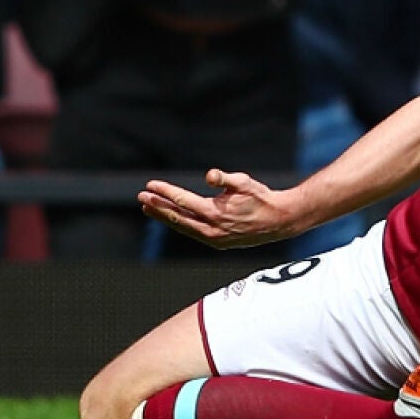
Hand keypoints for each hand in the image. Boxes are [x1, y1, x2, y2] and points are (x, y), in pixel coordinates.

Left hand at [138, 169, 300, 247]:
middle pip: (177, 217)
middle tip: (141, 197)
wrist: (278, 221)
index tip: (150, 185)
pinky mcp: (217, 242)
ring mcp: (213, 239)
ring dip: (165, 217)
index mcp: (215, 213)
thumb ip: (224, 178)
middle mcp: (211, 229)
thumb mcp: (244, 182)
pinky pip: (192, 232)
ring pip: (183, 226)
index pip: (182, 201)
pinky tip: (172, 217)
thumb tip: (208, 175)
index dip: (165, 192)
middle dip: (157, 206)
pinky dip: (179, 224)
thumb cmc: (260, 197)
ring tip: (148, 208)